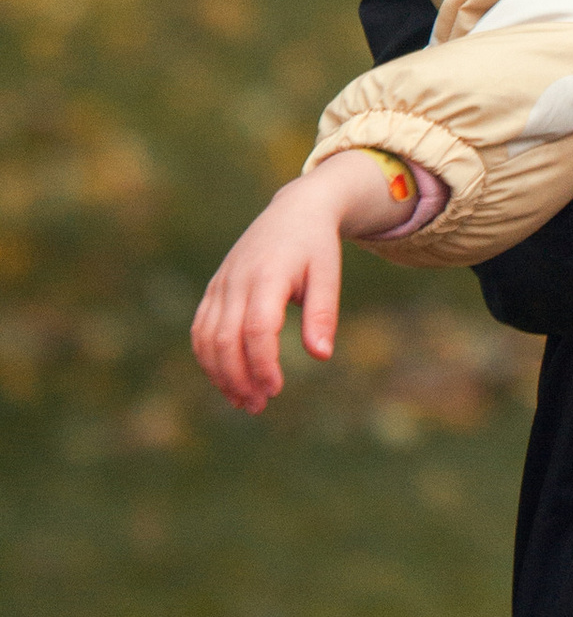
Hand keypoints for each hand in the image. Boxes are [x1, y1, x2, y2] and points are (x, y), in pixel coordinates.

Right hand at [193, 152, 402, 411]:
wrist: (294, 211)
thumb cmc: (316, 246)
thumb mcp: (328, 275)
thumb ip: (323, 314)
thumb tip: (321, 356)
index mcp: (268, 276)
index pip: (257, 329)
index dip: (262, 364)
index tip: (276, 389)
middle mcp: (237, 281)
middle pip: (225, 339)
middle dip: (239, 378)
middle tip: (259, 405)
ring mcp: (221, 284)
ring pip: (207, 338)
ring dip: (220, 374)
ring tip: (244, 401)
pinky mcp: (214, 289)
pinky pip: (200, 328)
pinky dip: (208, 358)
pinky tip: (227, 379)